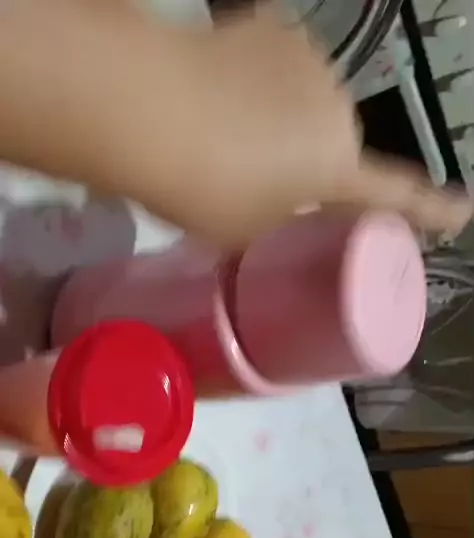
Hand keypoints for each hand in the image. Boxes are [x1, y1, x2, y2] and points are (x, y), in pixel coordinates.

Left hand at [144, 9, 471, 244]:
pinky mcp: (271, 27)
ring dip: (283, 115)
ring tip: (226, 134)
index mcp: (339, 166)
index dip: (430, 208)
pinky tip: (219, 91)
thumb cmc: (201, 189)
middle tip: (254, 180)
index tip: (462, 210)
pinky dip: (258, 78)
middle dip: (308, 160)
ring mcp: (307, 62)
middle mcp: (339, 108)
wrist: (146, 108)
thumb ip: (283, 223)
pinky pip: (275, 63)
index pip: (394, 195)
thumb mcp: (245, 232)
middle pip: (335, 142)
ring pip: (306, 100)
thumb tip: (287, 211)